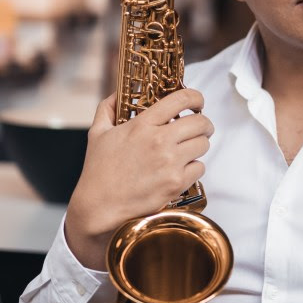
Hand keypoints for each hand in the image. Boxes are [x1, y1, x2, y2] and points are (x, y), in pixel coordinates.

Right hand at [65, 88, 213, 268]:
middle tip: (201, 127)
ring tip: (189, 149)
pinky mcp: (176, 183)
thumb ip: (107, 109)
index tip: (197, 101)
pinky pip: (200, 168)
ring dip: (199, 145)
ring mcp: (170, 163)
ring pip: (203, 144)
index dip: (195, 97)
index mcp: (142, 125)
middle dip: (204, 123)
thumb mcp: (97, 134)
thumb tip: (116, 95)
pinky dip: (194, 168)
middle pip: (200, 122)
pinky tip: (182, 169)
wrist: (99, 207)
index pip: (181, 99)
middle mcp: (159, 141)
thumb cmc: (98, 172)